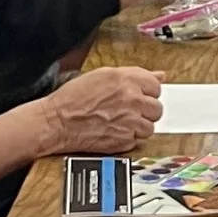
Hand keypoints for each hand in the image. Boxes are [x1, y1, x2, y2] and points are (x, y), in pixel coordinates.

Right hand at [26, 65, 162, 157]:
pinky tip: (116, 131)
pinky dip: (130, 138)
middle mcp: (131, 99)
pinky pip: (139, 141)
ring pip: (150, 127)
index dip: (148, 92)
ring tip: (121, 122)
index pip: (156, 86)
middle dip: (145, 110)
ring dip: (139, 126)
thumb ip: (135, 75)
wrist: (57, 122)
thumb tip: (159, 75)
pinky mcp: (125, 141)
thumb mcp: (103, 75)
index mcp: (126, 80)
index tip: (140, 96)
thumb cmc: (73, 99)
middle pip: (157, 108)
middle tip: (130, 111)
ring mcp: (130, 121)